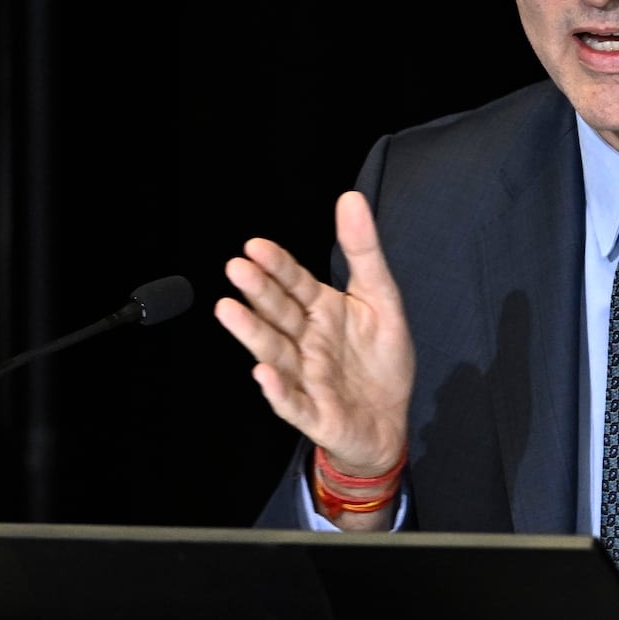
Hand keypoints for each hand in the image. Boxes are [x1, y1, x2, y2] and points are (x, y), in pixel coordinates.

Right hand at [214, 191, 413, 478]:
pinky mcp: (315, 413)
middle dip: (258, 292)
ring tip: (229, 310)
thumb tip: (351, 199)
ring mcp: (307, 378)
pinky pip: (293, 403)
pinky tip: (263, 375)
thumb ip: (363, 250)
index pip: (295, 284)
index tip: (255, 246)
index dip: (277, 266)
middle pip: (279, 314)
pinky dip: (278, 391)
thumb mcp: (382, 297)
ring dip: (252, 333)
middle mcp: (307, 342)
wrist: (390, 420)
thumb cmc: (380, 360)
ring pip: (275, 353)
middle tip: (236, 268)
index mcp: (322, 312)